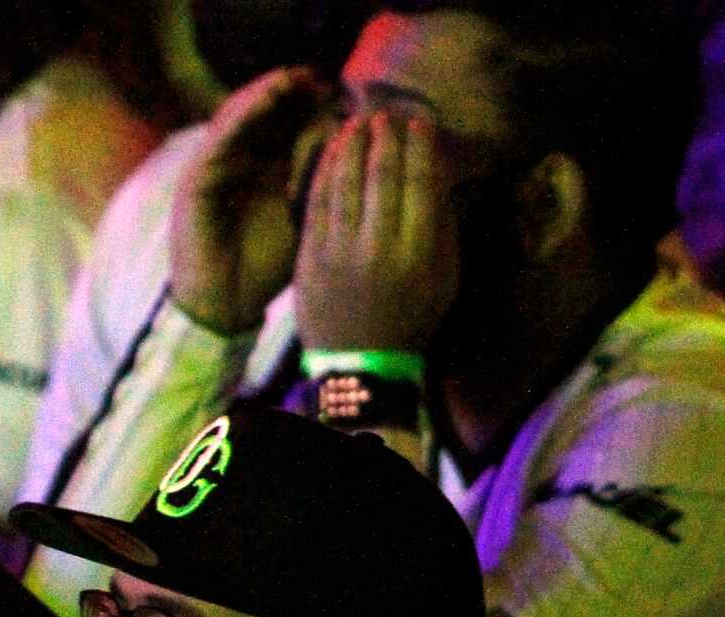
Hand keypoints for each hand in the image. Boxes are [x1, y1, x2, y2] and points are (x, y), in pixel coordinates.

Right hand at [170, 66, 331, 334]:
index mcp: (263, 171)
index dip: (309, 104)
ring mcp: (213, 171)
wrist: (226, 308)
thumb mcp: (305, 215)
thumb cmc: (266, 269)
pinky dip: (243, 114)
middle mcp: (236, 164)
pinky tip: (266, 98)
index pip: (284, 124)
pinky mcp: (195, 182)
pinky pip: (220, 138)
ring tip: (292, 78)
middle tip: (317, 77)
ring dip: (265, 92)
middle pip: (261, 113)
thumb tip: (351, 135)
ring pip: (238, 116)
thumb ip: (323, 179)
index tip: (339, 90)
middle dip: (289, 92)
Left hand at [294, 110, 458, 355]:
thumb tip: (438, 169)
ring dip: (352, 146)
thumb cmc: (410, 317)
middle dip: (385, 138)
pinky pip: (316, 204)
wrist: (360, 365)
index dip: (420, 148)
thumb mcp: (444, 277)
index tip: (420, 123)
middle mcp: (378, 250)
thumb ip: (442, 224)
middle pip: (382, 177)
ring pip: (346, 185)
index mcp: (418, 254)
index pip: (420, 184)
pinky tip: (332, 151)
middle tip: (386, 114)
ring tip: (358, 122)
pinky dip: (324, 172)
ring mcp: (339, 255)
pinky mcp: (309, 261)